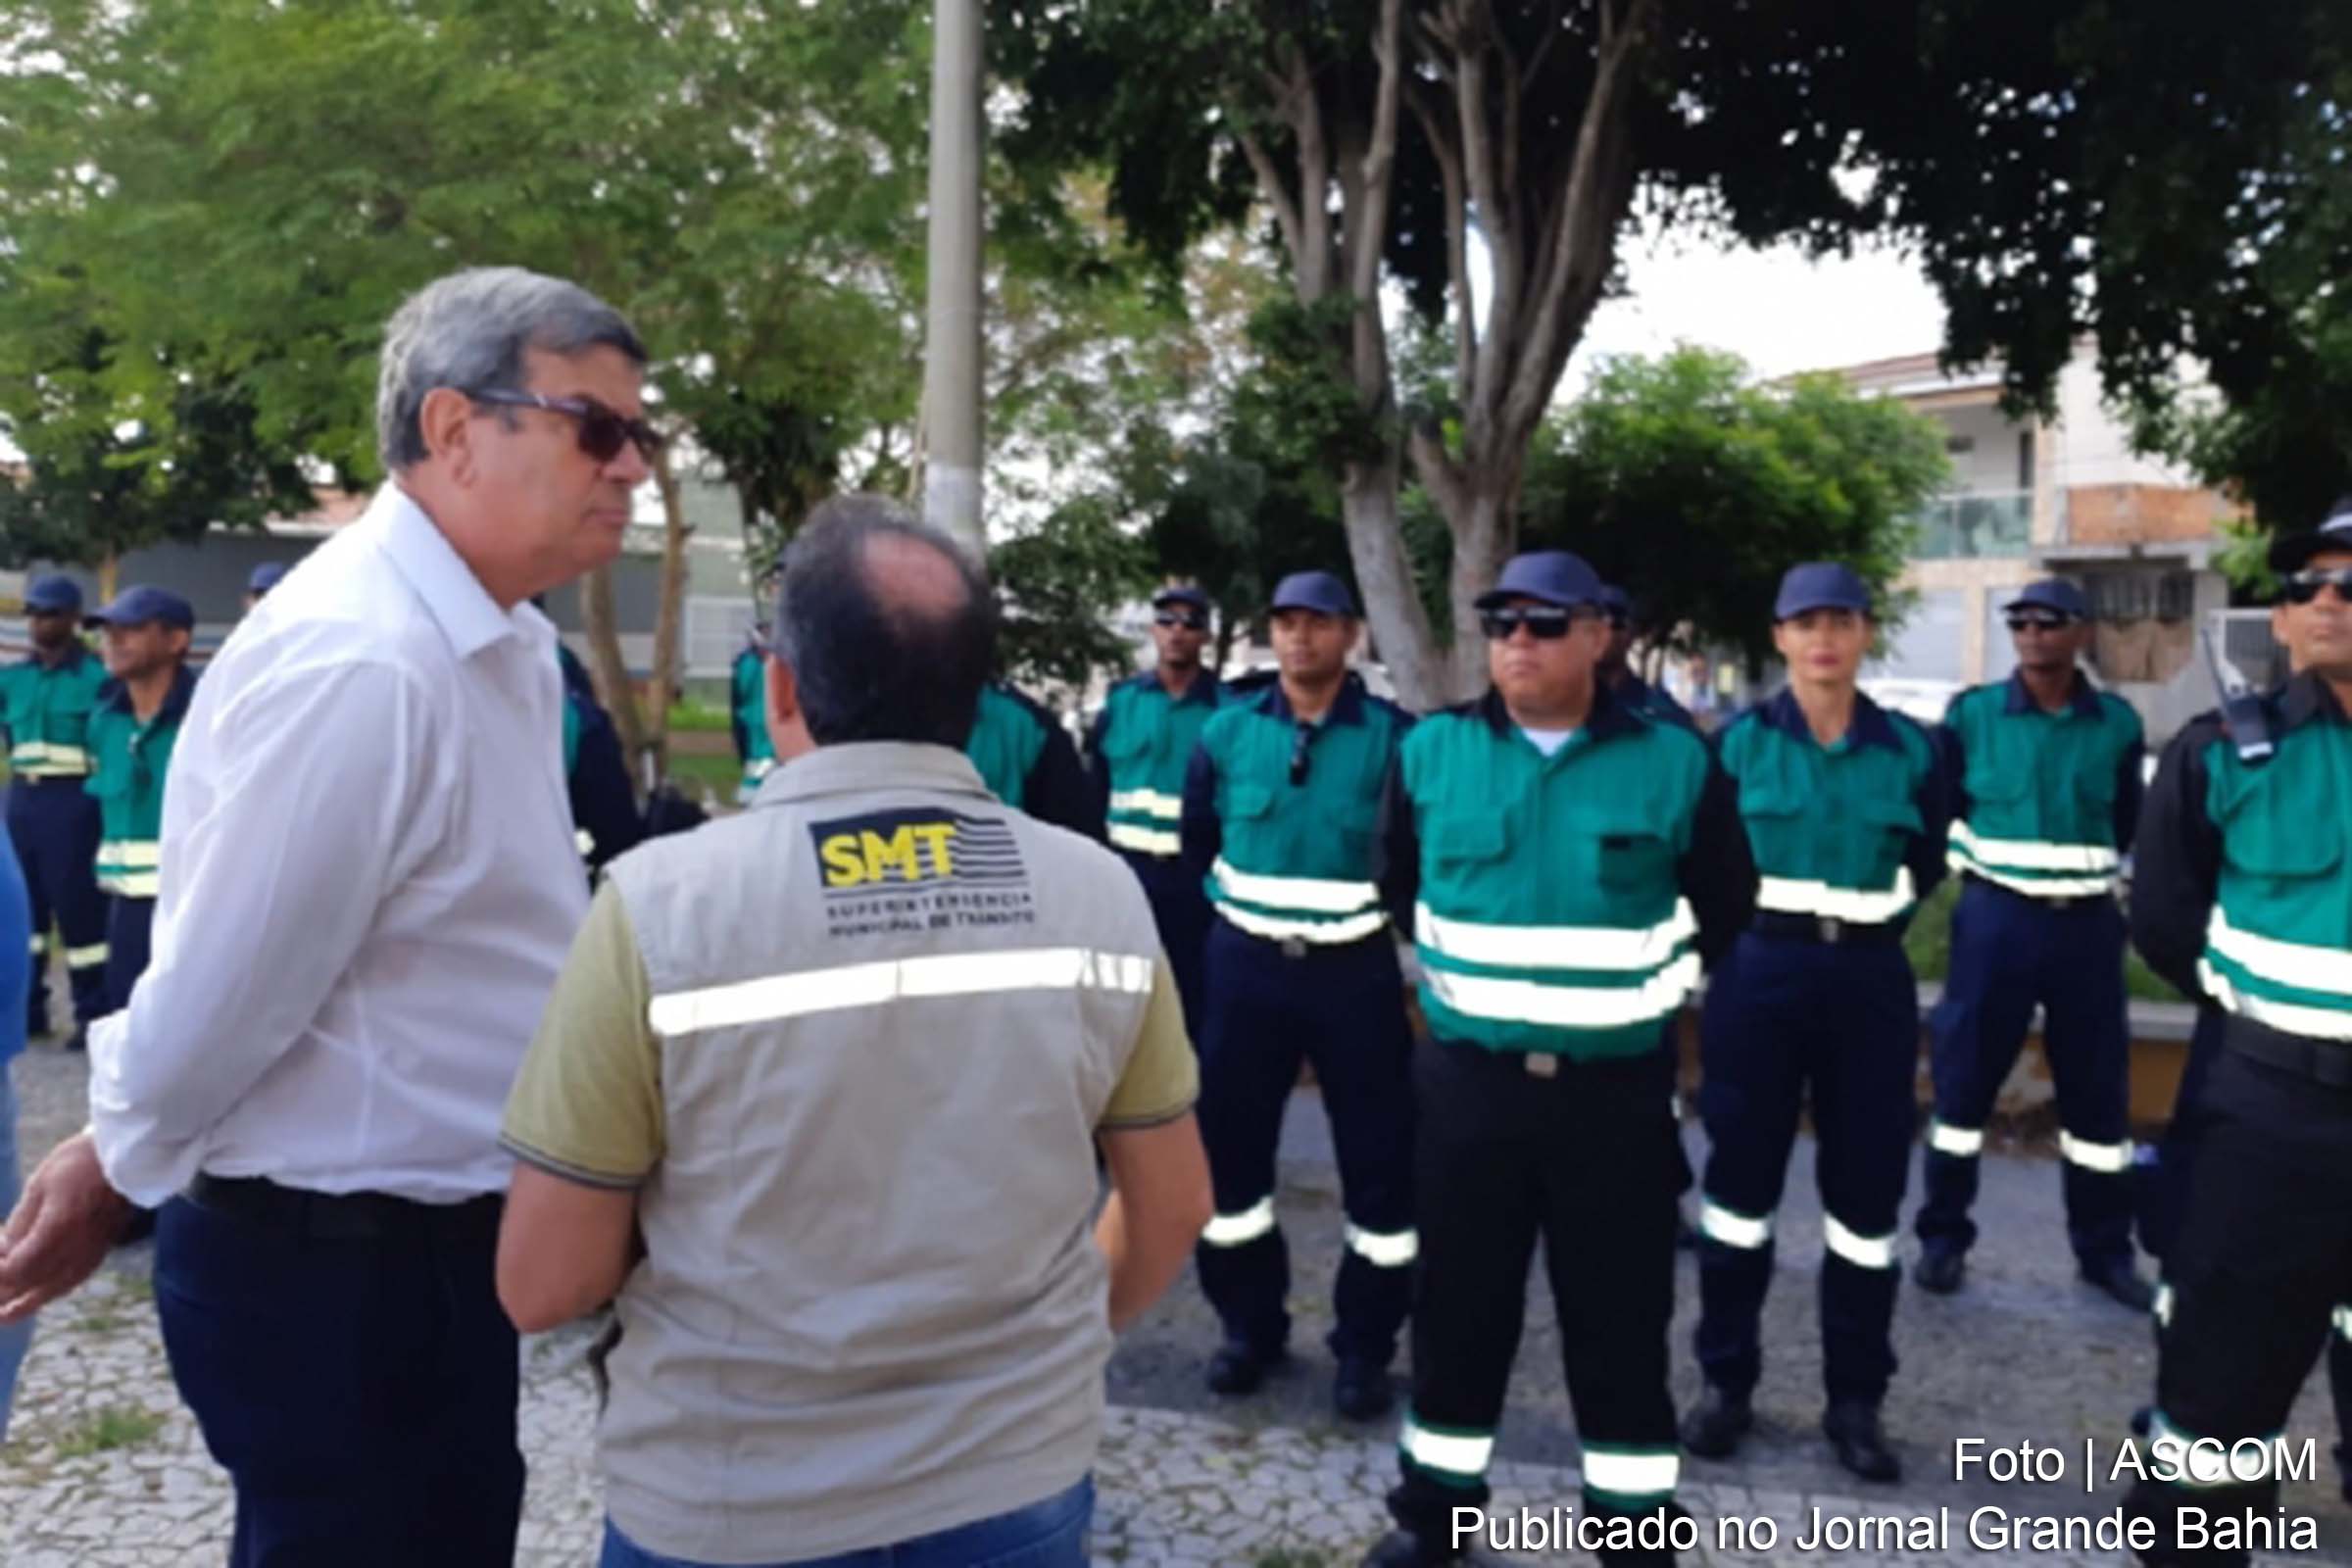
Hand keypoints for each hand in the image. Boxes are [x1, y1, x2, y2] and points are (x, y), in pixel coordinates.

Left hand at [0, 1132, 134, 1321]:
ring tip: (5, 1315)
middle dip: (4, 1294)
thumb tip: (3, 1252)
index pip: (15, 1268)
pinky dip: (51, 1292)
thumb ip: (21, 1223)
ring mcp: (92, 1251)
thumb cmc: (82, 1162)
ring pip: (54, 1288)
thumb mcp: (41, 1185)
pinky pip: (72, 1280)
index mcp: (57, 1229)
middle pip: (32, 1284)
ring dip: (26, 1303)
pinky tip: (41, 1294)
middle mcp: (76, 1247)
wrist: (132, 1156)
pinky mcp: (103, 1250)